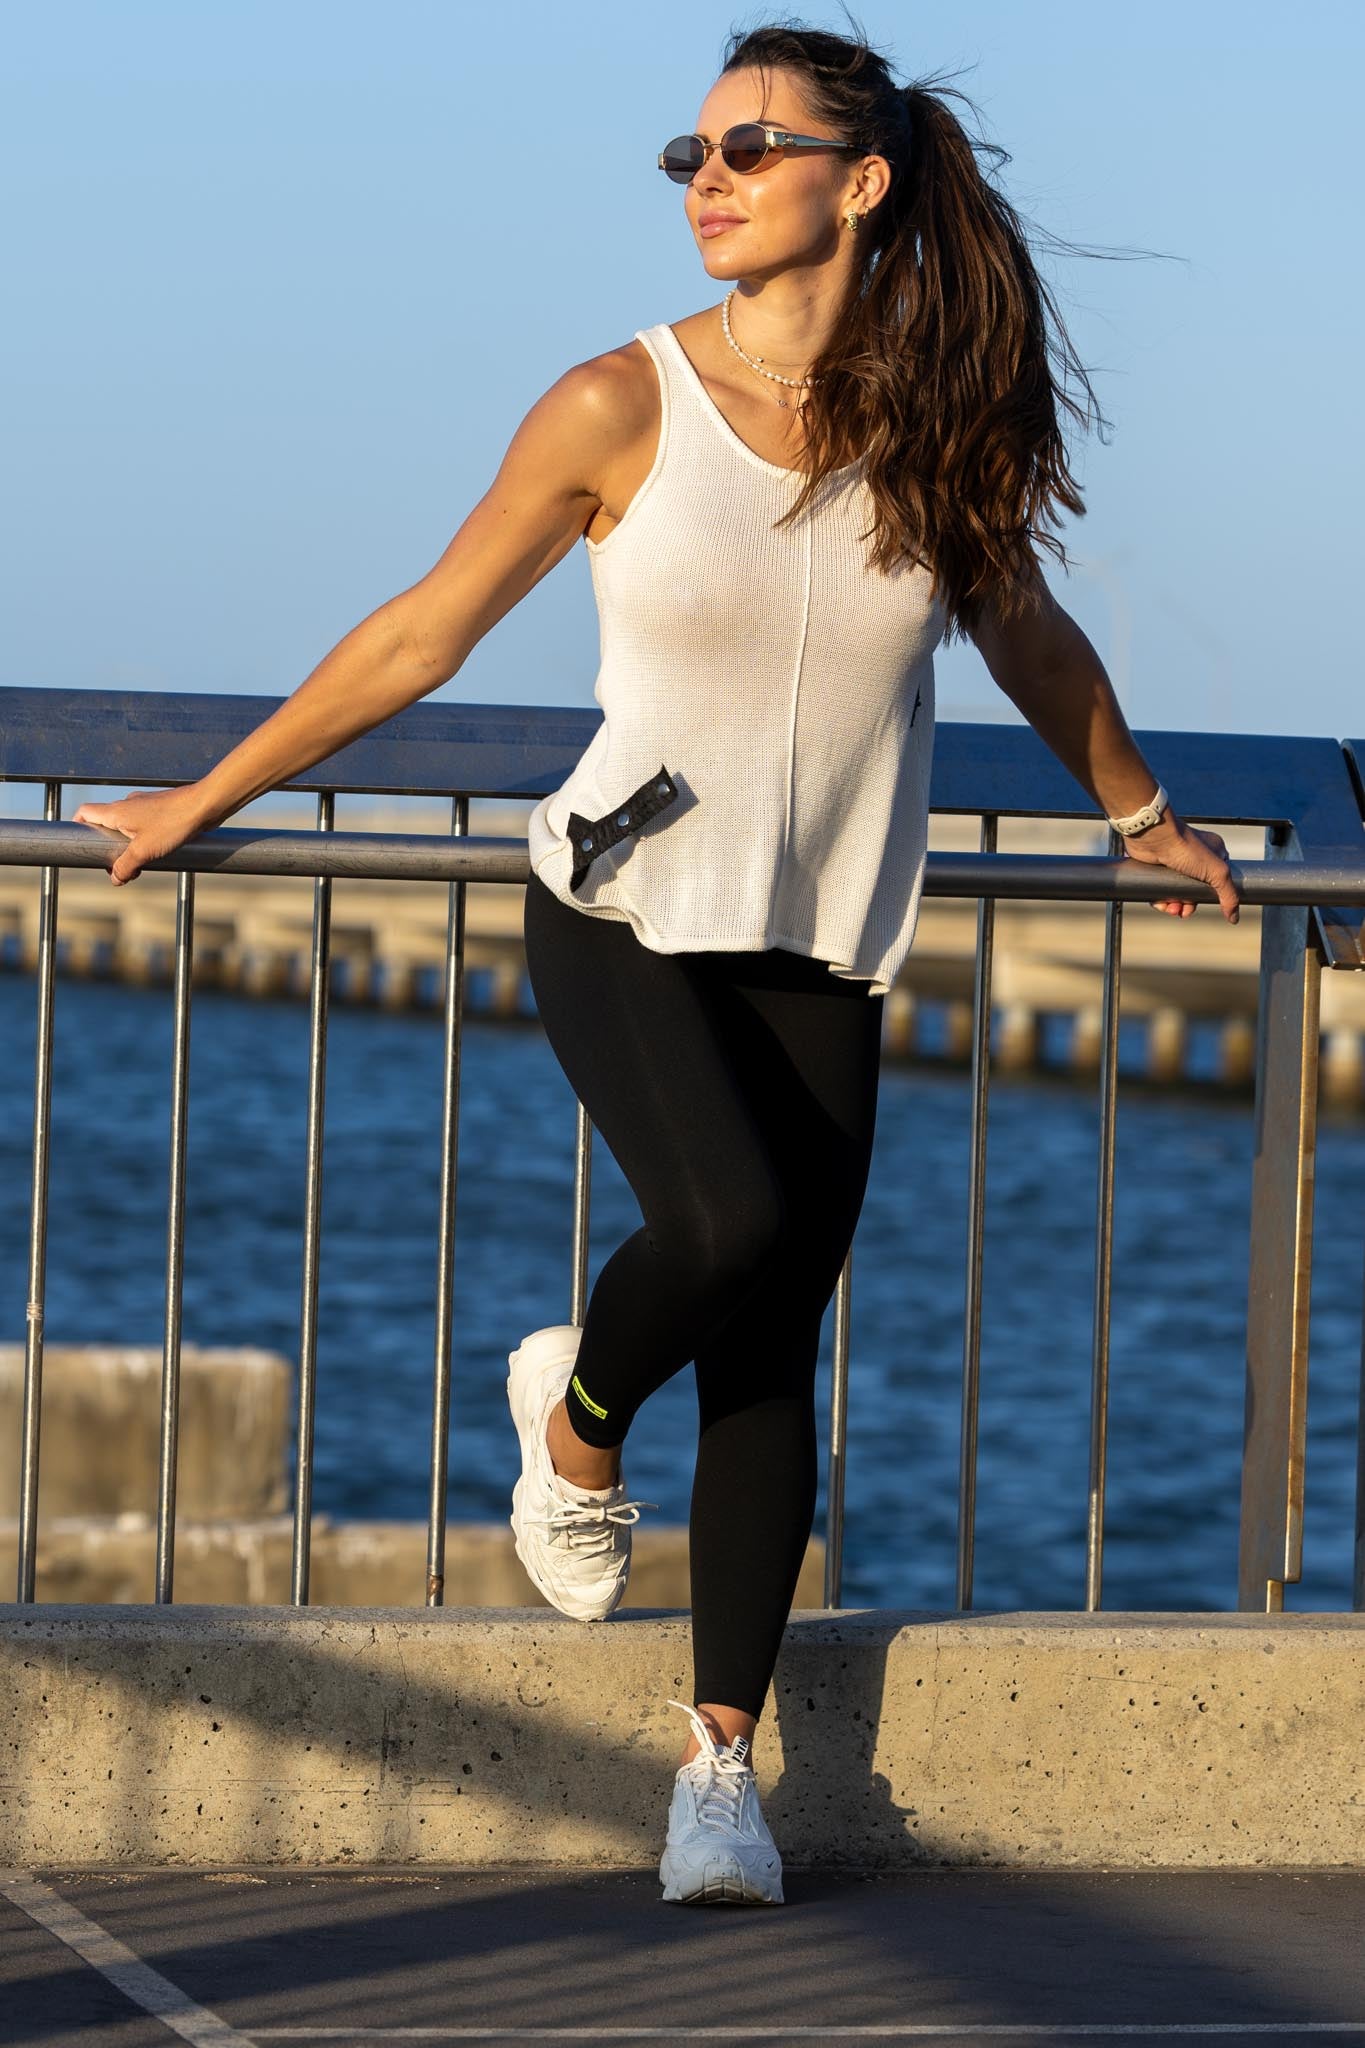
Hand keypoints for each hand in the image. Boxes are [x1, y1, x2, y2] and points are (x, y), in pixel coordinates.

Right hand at [71, 785, 216, 886]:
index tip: (83, 845)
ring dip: (128, 846)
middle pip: (106, 824)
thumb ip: (125, 866)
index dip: (78, 827)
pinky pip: (143, 825)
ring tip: (140, 864)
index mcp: (116, 811)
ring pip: (126, 826)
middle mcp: (127, 805)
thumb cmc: (173, 824)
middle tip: (118, 867)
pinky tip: (157, 853)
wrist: (204, 805)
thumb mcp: (144, 851)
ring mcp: (144, 805)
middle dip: (108, 847)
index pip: (85, 812)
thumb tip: (115, 879)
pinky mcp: (160, 809)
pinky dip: (143, 839)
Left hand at [1116, 809, 1241, 922]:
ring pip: (1177, 891)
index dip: (1209, 895)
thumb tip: (1234, 917)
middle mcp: (1194, 856)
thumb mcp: (1217, 873)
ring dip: (1174, 905)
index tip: (1203, 902)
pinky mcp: (1157, 868)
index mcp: (1212, 852)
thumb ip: (1229, 895)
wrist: (1154, 837)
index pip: (1216, 880)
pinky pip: (1161, 889)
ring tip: (1171, 909)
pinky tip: (1161, 904)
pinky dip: (1161, 899)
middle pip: (1194, 889)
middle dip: (1189, 904)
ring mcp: (1174, 862)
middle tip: (1183, 911)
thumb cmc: (1186, 847)